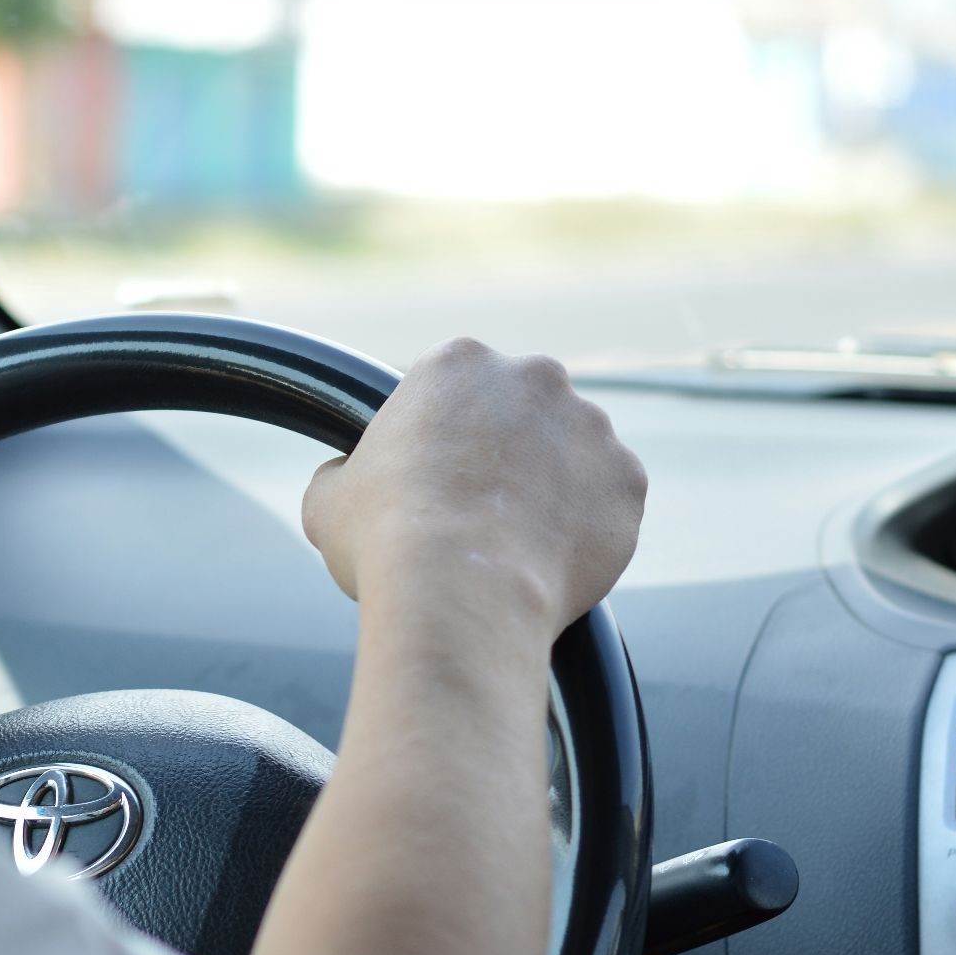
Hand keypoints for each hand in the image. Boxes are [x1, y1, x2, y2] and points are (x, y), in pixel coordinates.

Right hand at [301, 338, 645, 637]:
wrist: (460, 592)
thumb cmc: (386, 539)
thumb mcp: (328, 498)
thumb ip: (342, 473)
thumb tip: (342, 480)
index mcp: (458, 362)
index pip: (455, 386)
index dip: (442, 432)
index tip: (435, 473)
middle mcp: (534, 377)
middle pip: (522, 408)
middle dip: (506, 449)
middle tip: (477, 507)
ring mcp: (590, 425)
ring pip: (572, 452)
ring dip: (552, 485)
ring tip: (516, 543)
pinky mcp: (627, 480)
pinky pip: (609, 499)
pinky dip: (588, 525)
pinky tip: (551, 559)